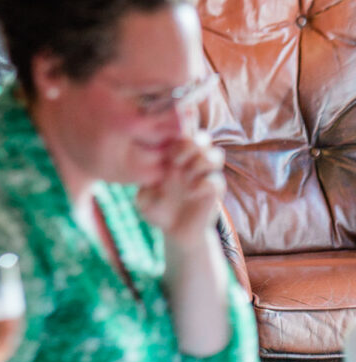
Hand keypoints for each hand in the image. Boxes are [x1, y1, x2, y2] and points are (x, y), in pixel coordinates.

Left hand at [136, 132, 224, 247]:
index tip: (167, 138)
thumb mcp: (144, 200)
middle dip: (190, 143)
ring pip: (216, 154)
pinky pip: (217, 180)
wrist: (177, 233)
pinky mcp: (213, 193)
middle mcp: (192, 162)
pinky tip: (191, 192)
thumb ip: (143, 188)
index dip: (179, 127)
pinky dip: (205, 183)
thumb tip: (147, 180)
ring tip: (186, 174)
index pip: (181, 133)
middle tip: (174, 160)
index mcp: (174, 156)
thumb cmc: (157, 210)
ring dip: (202, 161)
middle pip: (202, 137)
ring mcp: (204, 176)